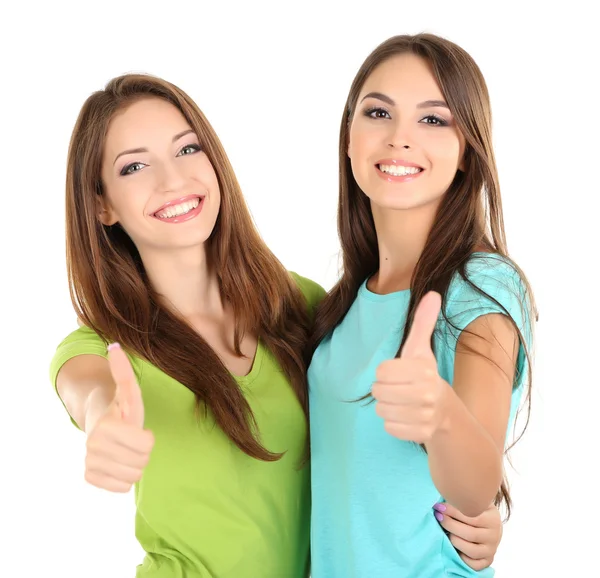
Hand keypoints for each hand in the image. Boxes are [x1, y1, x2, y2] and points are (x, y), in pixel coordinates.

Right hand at [84, 343, 153, 492]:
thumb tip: (114, 345)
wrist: (101, 425)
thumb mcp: (129, 390)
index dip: (148, 437)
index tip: (138, 429)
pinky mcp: (90, 477)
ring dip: (135, 464)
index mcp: (105, 427)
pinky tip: (119, 462)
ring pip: (133, 476)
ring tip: (127, 450)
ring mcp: (89, 463)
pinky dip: (125, 477)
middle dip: (142, 452)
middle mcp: (92, 446)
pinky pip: (122, 487)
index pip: (146, 446)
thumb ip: (124, 371)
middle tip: (132, 440)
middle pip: (141, 463)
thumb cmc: (122, 407)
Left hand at [372, 291, 448, 443]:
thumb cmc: (424, 375)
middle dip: (384, 390)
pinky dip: (393, 424)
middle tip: (399, 390)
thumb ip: (423, 322)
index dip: (385, 372)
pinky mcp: (421, 434)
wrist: (446, 413)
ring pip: (381, 411)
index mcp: (424, 371)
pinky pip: (389, 428)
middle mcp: (427, 394)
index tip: (399, 374)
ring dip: (387, 407)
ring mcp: (425, 416)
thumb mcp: (421, 349)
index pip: (381, 371)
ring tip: (403, 403)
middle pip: (378, 391)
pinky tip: (407, 418)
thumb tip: (432, 292)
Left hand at [434, 502, 501, 570]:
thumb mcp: (474, 501)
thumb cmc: (476, 509)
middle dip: (450, 525)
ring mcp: (491, 550)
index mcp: (493, 518)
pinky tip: (454, 547)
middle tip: (438, 516)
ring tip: (446, 532)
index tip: (439, 506)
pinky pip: (473, 564)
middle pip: (470, 534)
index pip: (472, 516)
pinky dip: (462, 557)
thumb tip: (444, 492)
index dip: (453, 511)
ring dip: (454, 540)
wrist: (489, 524)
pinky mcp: (487, 561)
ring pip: (471, 550)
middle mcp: (495, 535)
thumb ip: (463, 499)